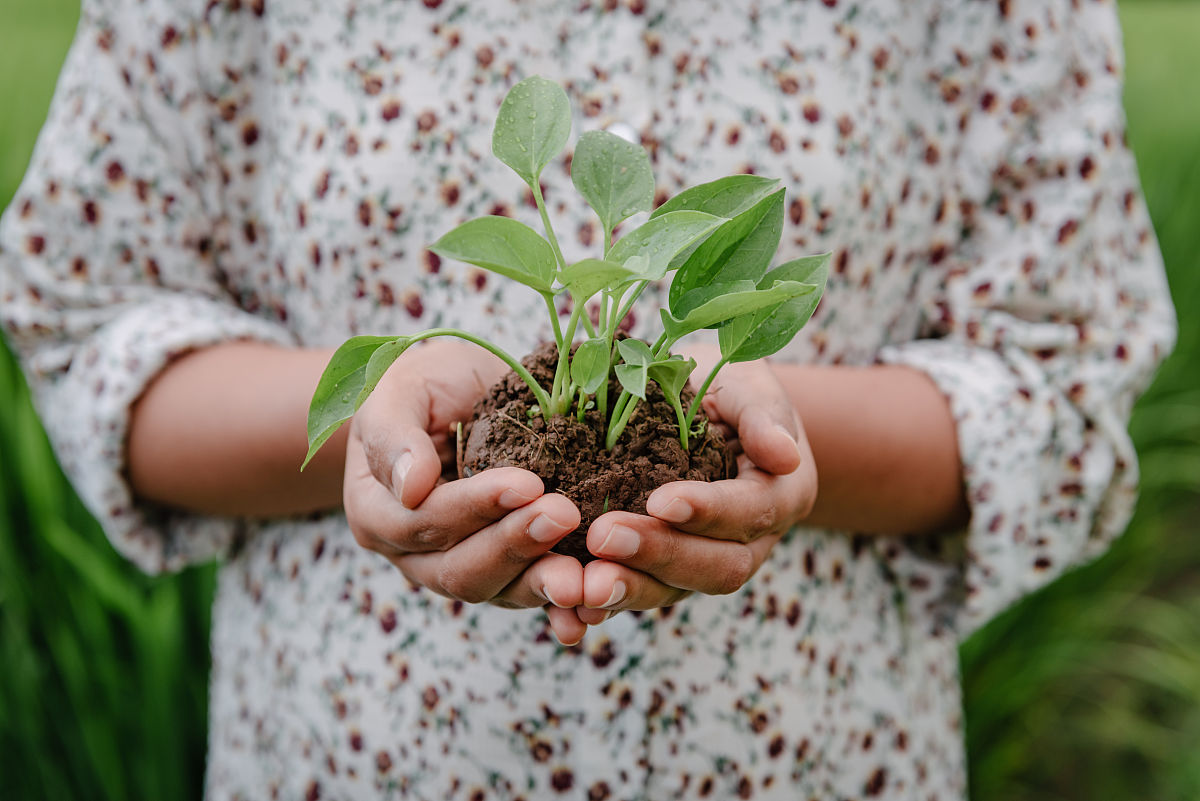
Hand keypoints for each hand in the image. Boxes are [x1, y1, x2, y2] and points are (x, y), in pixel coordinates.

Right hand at [342, 340, 588, 643]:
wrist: (463, 392)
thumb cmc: (426, 383)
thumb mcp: (400, 389)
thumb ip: (394, 435)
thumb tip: (411, 486)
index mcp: (377, 511)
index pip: (423, 521)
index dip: (474, 507)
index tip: (527, 484)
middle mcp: (414, 554)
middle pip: (460, 569)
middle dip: (515, 545)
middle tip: (563, 515)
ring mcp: (461, 568)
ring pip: (498, 591)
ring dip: (542, 582)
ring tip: (582, 574)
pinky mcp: (506, 572)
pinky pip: (530, 596)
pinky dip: (561, 605)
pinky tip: (592, 606)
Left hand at [576, 353, 816, 623]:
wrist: (704, 406)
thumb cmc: (727, 388)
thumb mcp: (749, 384)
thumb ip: (762, 414)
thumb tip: (784, 454)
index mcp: (781, 493)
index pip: (750, 511)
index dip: (708, 511)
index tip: (660, 500)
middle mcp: (751, 541)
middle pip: (716, 565)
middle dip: (660, 554)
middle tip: (603, 537)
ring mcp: (708, 561)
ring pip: (675, 590)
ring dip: (630, 587)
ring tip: (584, 582)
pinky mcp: (666, 571)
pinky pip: (641, 593)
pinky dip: (608, 602)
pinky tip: (572, 604)